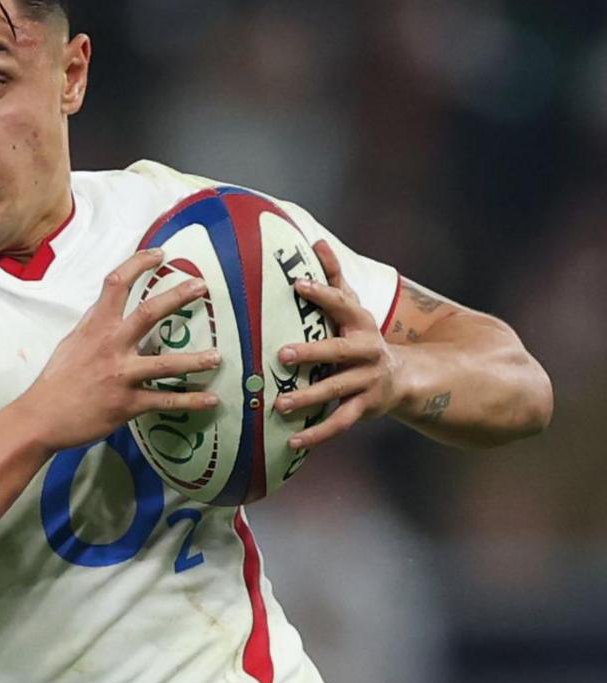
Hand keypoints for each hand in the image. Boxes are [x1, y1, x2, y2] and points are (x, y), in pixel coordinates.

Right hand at [19, 248, 222, 451]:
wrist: (42, 417)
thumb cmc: (57, 380)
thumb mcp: (72, 343)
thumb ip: (94, 327)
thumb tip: (108, 309)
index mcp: (96, 327)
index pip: (116, 284)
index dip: (138, 264)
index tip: (159, 254)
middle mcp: (111, 346)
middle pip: (148, 313)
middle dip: (177, 296)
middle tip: (201, 286)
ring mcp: (121, 375)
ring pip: (166, 363)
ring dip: (195, 360)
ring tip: (218, 356)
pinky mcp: (127, 403)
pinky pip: (165, 401)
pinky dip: (190, 401)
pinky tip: (211, 399)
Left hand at [274, 240, 400, 451]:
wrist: (403, 378)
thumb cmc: (361, 337)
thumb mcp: (352, 308)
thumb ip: (334, 278)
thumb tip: (317, 240)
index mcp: (359, 323)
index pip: (341, 304)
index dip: (322, 293)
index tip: (297, 283)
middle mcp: (366, 351)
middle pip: (339, 351)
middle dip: (312, 353)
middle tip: (280, 354)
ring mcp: (367, 381)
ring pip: (337, 390)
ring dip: (309, 398)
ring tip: (279, 405)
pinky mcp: (364, 407)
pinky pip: (339, 422)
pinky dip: (317, 433)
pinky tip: (291, 442)